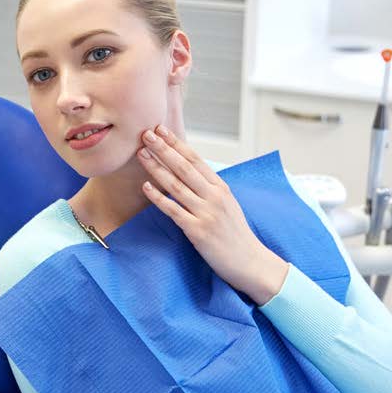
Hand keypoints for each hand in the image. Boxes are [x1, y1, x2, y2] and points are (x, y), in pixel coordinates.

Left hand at [137, 125, 288, 303]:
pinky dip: (158, 197)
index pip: (195, 160)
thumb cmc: (236, 234)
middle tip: (146, 134)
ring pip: (176, 185)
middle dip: (163, 149)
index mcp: (221, 187)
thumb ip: (210, 188)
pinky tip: (146, 187)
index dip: (177, 144)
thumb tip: (188, 173)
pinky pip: (174, 210)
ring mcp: (206, 213)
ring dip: (156, 168)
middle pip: (184, 167)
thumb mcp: (228, 204)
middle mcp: (214, 197)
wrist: (250, 261)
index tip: (161, 130)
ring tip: (142, 154)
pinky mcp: (197, 231)